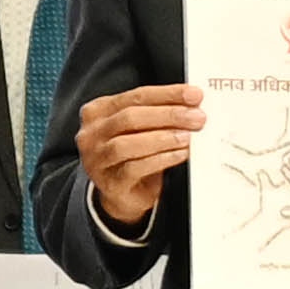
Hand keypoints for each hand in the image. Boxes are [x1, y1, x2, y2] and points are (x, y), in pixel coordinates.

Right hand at [70, 84, 199, 233]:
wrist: (122, 193)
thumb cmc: (133, 155)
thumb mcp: (139, 129)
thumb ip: (158, 114)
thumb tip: (192, 104)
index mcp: (98, 112)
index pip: (135, 96)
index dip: (167, 94)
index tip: (194, 95)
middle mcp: (92, 133)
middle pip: (130, 117)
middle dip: (168, 115)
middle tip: (197, 117)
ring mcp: (97, 159)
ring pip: (128, 143)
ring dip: (163, 138)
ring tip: (188, 137)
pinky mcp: (110, 182)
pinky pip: (135, 168)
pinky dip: (161, 159)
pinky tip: (179, 154)